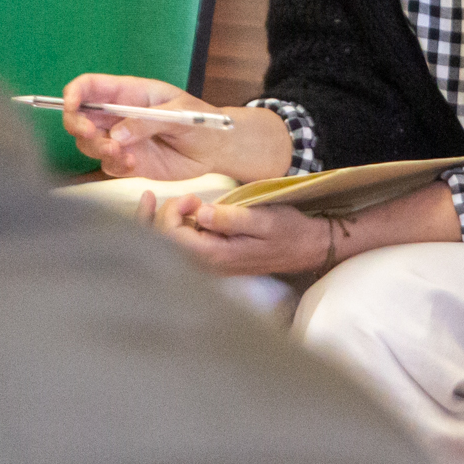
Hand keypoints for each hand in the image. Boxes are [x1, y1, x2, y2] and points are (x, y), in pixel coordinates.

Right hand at [61, 73, 230, 179]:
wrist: (215, 148)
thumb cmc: (200, 120)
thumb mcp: (179, 113)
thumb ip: (148, 121)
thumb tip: (116, 134)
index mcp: (130, 92)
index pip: (90, 86)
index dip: (74, 93)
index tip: (71, 105)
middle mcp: (118, 114)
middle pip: (79, 116)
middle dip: (78, 126)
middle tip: (95, 136)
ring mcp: (120, 138)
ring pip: (89, 143)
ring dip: (98, 149)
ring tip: (124, 154)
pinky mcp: (126, 160)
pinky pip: (107, 164)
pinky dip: (115, 165)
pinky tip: (134, 164)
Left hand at [145, 195, 326, 275]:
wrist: (307, 248)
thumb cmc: (288, 231)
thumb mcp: (263, 218)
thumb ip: (231, 218)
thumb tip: (201, 214)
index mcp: (215, 256)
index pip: (171, 238)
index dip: (172, 213)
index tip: (193, 197)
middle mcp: (205, 267)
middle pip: (160, 246)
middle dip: (156, 217)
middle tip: (169, 196)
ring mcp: (206, 266)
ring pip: (165, 248)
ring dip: (156, 224)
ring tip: (158, 200)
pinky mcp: (209, 261)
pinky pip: (178, 249)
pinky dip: (167, 230)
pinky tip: (175, 214)